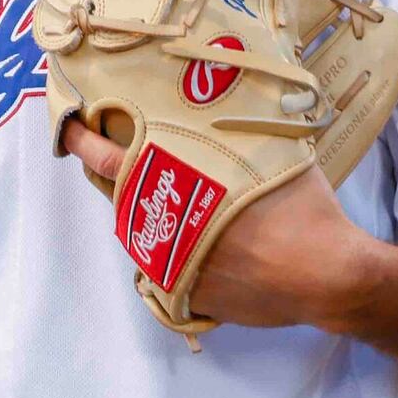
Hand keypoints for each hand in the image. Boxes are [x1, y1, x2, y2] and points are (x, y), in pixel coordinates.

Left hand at [60, 122, 381, 330]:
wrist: (328, 273)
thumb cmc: (300, 206)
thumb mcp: (267, 152)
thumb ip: (231, 134)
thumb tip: (224, 99)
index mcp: (173, 188)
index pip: (110, 159)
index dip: (84, 141)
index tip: (69, 129)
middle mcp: (161, 230)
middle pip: (125, 199)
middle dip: (122, 179)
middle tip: (135, 162)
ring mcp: (171, 268)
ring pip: (146, 236)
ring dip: (157, 218)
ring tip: (187, 206)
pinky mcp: (189, 298)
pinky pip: (174, 272)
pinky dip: (186, 256)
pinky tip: (217, 249)